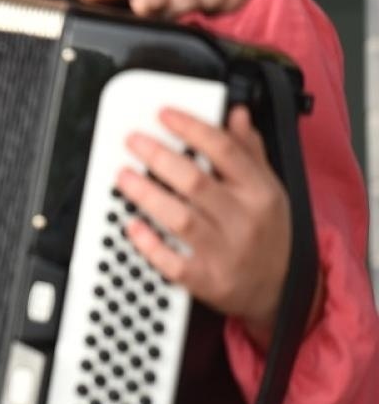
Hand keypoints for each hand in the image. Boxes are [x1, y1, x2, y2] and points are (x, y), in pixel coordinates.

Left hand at [116, 106, 291, 343]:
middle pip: (196, 182)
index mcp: (260, 192)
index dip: (191, 128)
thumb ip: (248, 150)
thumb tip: (235, 114)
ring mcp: (226, 252)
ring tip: (122, 176)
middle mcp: (244, 220)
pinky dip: (150, 244)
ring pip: (180, 219)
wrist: (282, 289)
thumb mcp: (268, 188)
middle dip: (159, 157)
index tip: (164, 114)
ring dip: (147, 195)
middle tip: (133, 140)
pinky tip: (133, 225)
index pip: (225, 151)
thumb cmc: (269, 232)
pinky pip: (174, 262)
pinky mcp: (208, 281)